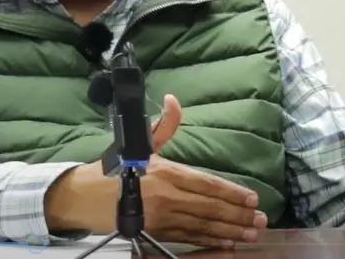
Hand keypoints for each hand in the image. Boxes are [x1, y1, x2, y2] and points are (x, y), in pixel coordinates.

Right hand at [45, 95, 265, 248]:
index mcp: (166, 172)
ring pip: (203, 225)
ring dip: (229, 231)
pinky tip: (227, 243)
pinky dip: (210, 241)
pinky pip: (189, 238)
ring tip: (250, 233)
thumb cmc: (115, 170)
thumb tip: (173, 100)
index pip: (207, 183)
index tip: (252, 198)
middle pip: (210, 207)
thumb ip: (164, 125)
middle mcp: (167, 196)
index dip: (232, 192)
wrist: (85, 197)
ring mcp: (162, 217)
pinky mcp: (156, 233)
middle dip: (237, 214)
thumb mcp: (141, 145)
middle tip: (259, 220)